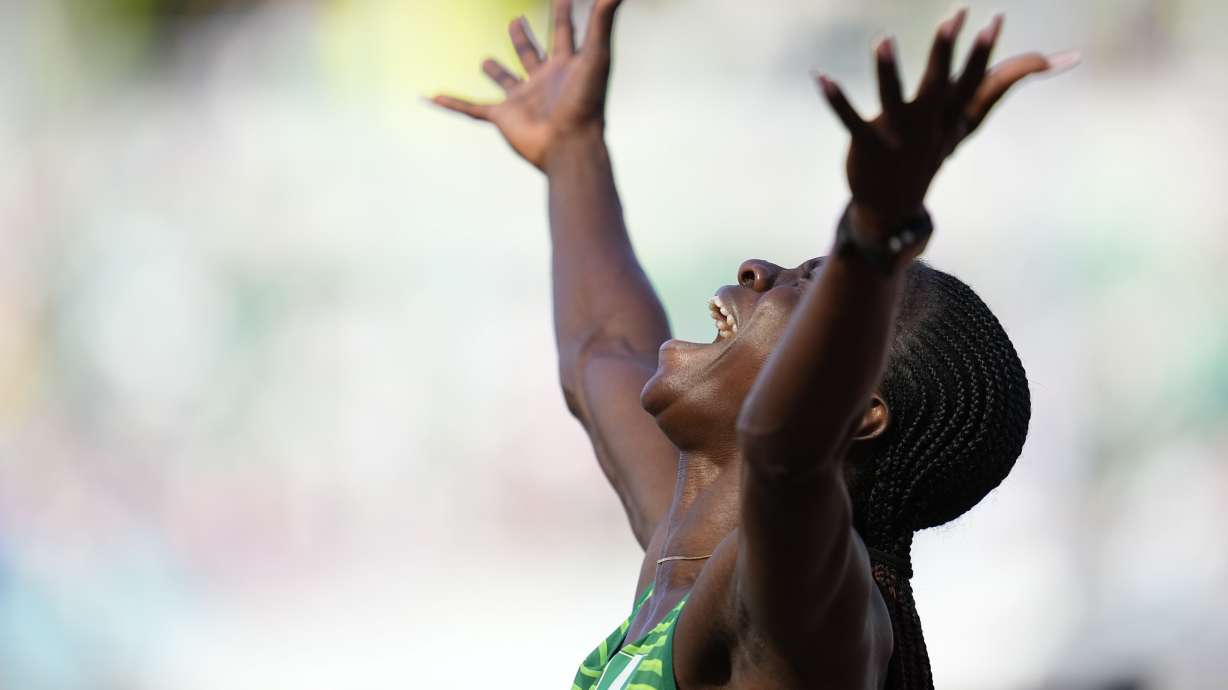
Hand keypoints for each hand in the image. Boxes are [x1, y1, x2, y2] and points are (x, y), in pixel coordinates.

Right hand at [430, 0, 624, 170]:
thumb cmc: (587, 103)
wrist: (571, 145)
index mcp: (567, 66)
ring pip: (506, 80)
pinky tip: (432, 96)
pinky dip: (453, 104)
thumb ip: (602, 20)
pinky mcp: (504, 117)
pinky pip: (473, 109)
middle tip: (515, 20)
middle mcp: (545, 81)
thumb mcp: (597, 56)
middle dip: (523, 38)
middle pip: (532, 53)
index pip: (564, 32)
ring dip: (496, 72)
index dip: (563, 13)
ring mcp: (523, 100)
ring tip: (485, 61)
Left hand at [817, 10, 1078, 241]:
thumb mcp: (963, 122)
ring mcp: (897, 138)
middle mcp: (926, 126)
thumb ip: (998, 86)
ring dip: (888, 72)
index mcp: (949, 118)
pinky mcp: (867, 147)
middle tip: (953, 17)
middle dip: (945, 53)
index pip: (972, 82)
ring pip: (894, 101)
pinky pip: (851, 121)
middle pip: (939, 86)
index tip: (994, 19)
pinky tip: (820, 77)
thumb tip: (1059, 61)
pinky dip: (836, 101)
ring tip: (882, 40)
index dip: (983, 52)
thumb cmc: (929, 152)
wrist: (891, 208)